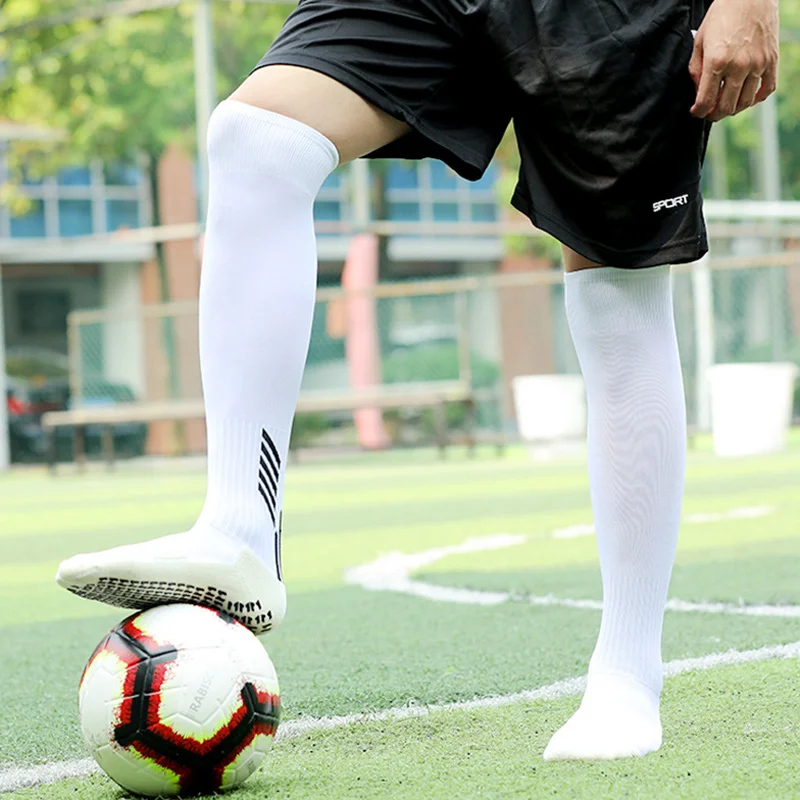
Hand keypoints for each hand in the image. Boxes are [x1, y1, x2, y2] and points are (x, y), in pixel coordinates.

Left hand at [688, 0, 778, 120]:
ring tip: (726, 105)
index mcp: (716, 62)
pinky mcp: (772, 60)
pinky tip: (747, 97)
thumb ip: (696, 70)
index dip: (698, 112)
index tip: (696, 112)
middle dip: (714, 115)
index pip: (705, 102)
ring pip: (746, 102)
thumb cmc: (721, 16)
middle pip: (726, 107)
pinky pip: (767, 89)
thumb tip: (698, 92)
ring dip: (733, 109)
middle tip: (710, 113)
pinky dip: (756, 99)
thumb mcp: (699, 42)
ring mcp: (758, 64)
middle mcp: (738, 66)